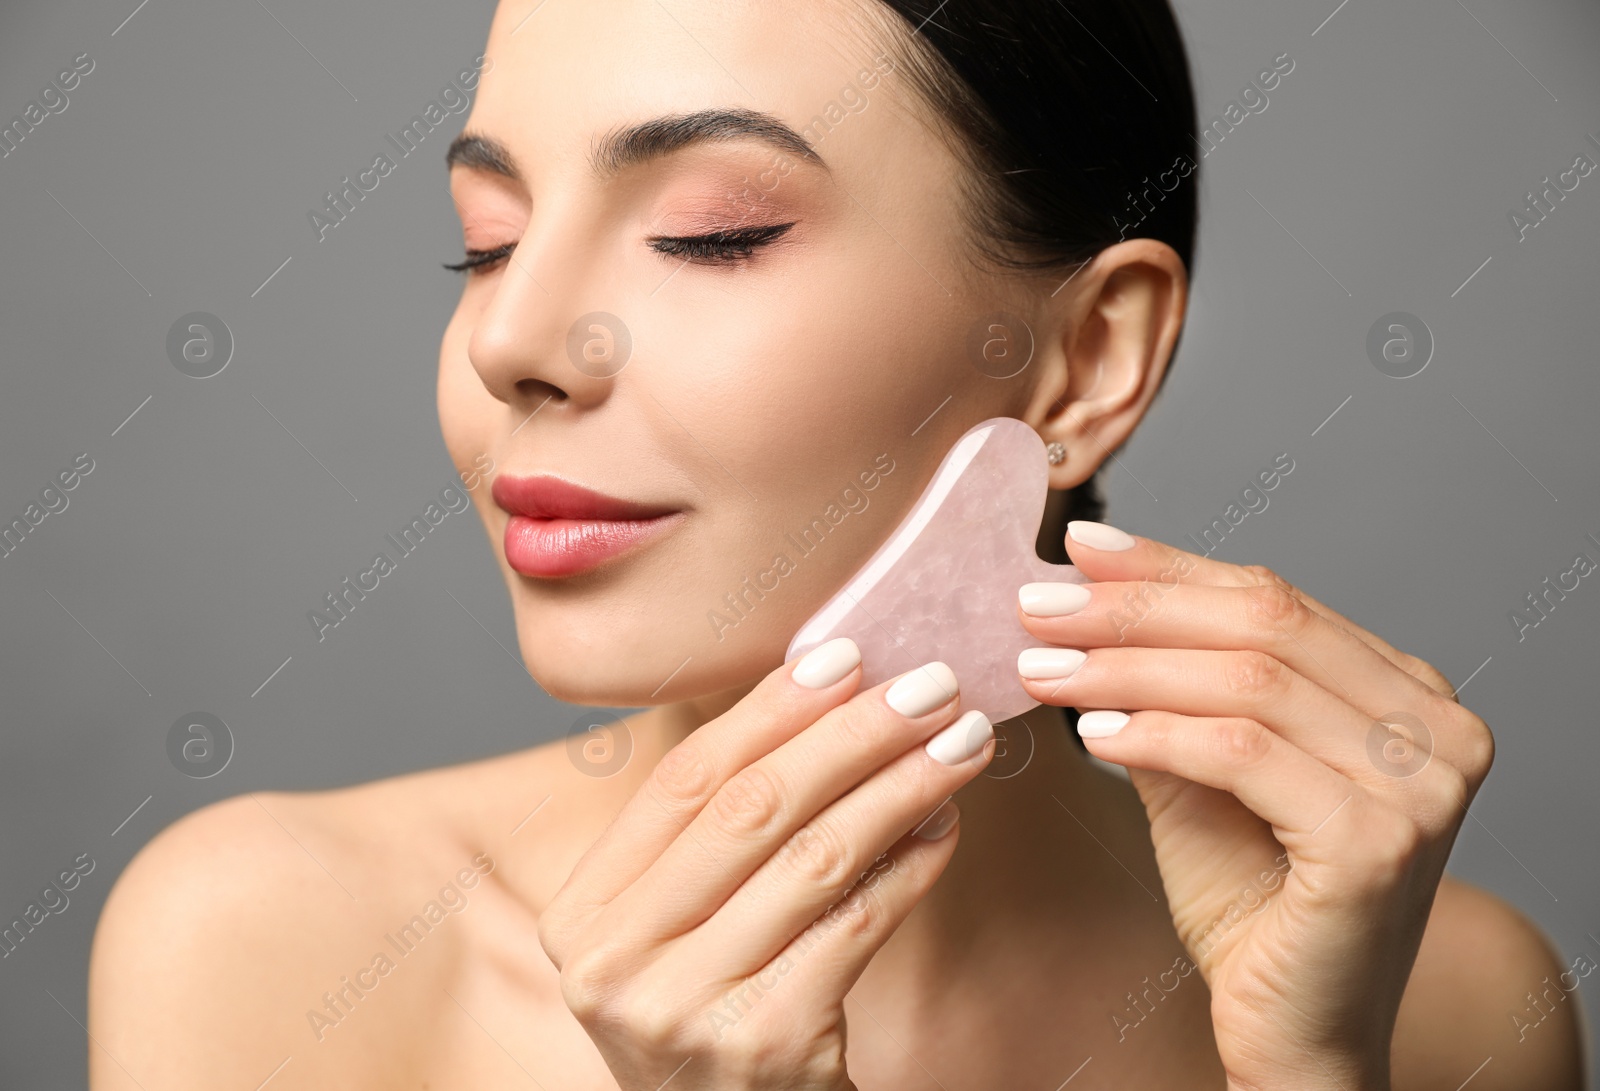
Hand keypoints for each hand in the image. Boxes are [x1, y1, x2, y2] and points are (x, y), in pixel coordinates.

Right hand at [538, 640, 995, 1090]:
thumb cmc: (712, 1015)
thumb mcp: (678, 929)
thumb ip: (719, 834)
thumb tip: (829, 700)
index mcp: (581, 912)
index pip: (683, 781)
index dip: (769, 709)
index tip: (846, 654)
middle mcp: (614, 961)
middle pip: (750, 808)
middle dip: (852, 733)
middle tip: (929, 684)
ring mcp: (683, 1007)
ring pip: (814, 857)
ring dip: (901, 785)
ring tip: (959, 741)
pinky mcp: (763, 1043)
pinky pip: (857, 923)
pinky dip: (912, 863)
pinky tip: (946, 822)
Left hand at [1014, 520, 1493, 1090]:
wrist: (1291, 1030)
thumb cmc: (1250, 903)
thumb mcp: (1201, 770)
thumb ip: (1167, 686)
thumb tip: (1084, 588)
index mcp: (1405, 693)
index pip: (1274, 598)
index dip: (1167, 567)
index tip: (1078, 549)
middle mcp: (1436, 727)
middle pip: (1263, 625)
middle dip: (1133, 608)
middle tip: (1036, 603)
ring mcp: (1422, 784)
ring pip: (1247, 682)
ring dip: (1126, 666)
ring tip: (1043, 667)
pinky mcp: (1380, 841)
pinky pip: (1243, 754)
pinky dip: (1157, 733)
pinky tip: (1092, 732)